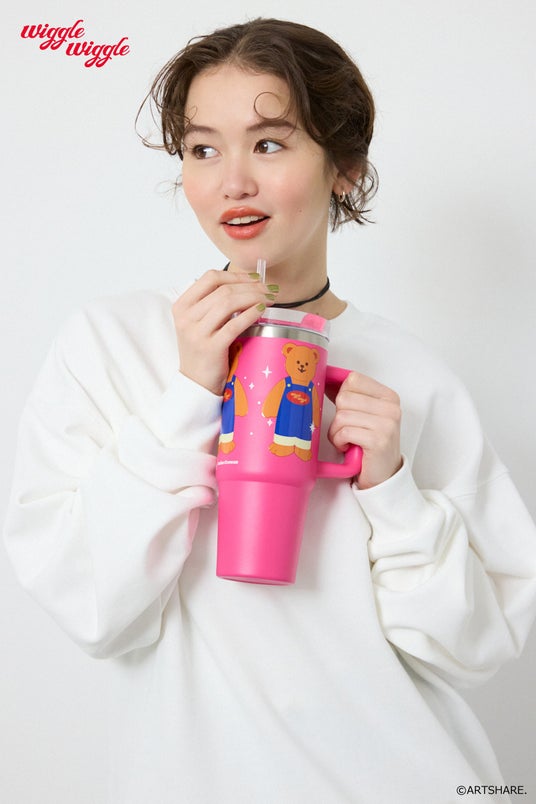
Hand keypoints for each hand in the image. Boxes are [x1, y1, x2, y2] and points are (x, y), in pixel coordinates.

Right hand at [172, 270, 275, 394]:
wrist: (196, 383)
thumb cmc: (202, 351)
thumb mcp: (199, 323)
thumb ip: (214, 304)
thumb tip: (248, 284)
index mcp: (182, 306)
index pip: (210, 278)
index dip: (236, 274)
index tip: (255, 278)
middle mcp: (186, 317)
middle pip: (223, 289)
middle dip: (251, 286)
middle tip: (268, 289)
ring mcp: (196, 333)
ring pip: (228, 303)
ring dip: (253, 297)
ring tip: (268, 300)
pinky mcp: (210, 348)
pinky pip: (234, 324)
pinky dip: (251, 314)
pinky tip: (261, 311)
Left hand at [327, 371, 401, 489]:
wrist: (383, 475)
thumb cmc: (369, 444)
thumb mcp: (364, 415)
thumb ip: (350, 396)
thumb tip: (326, 378)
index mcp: (388, 396)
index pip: (353, 379)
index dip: (340, 394)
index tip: (342, 408)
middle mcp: (391, 407)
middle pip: (344, 398)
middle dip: (338, 417)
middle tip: (347, 430)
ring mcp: (387, 423)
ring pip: (341, 416)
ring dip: (336, 432)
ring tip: (346, 440)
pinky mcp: (378, 440)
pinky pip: (344, 432)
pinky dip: (339, 441)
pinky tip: (348, 447)